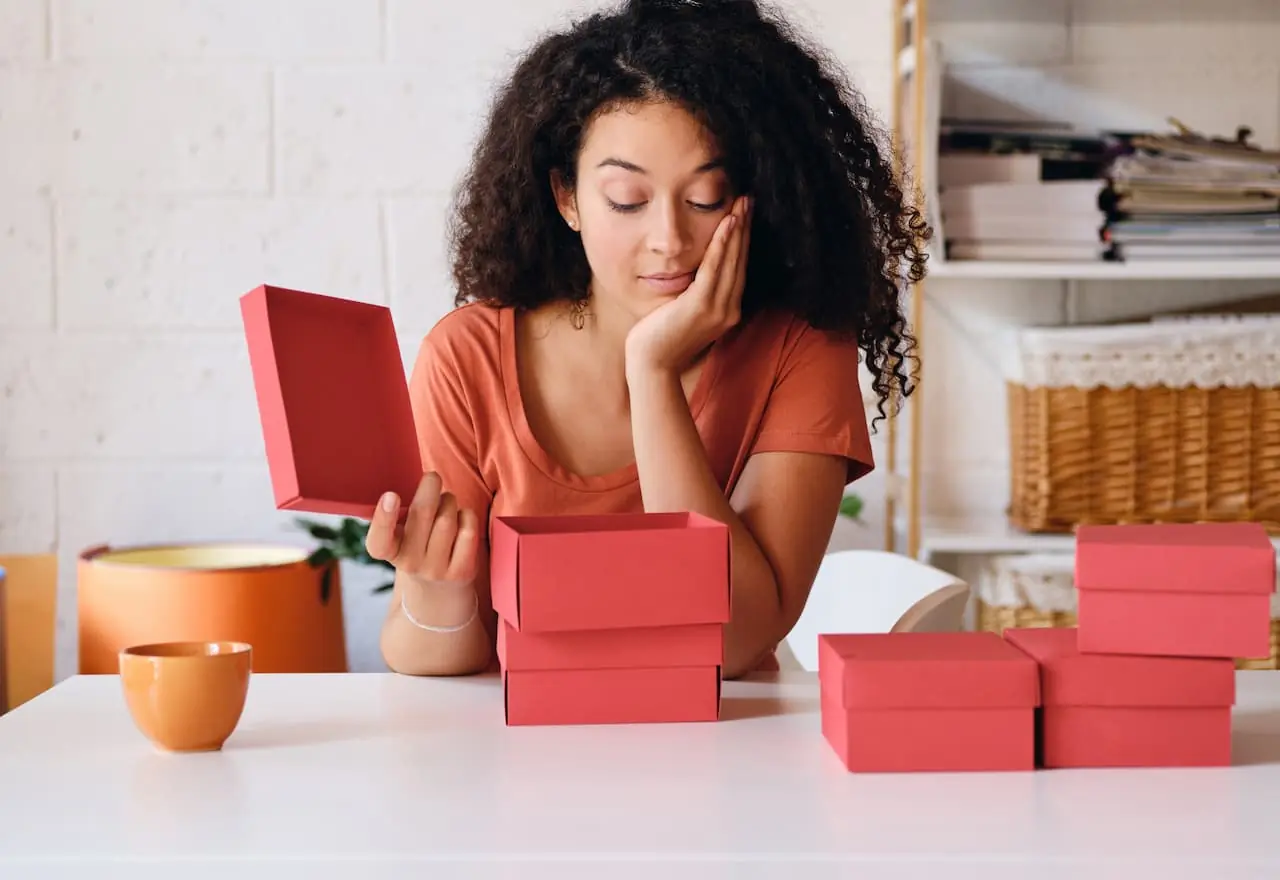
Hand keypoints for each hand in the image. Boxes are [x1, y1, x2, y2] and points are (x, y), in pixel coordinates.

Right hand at [365, 471, 479, 589]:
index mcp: (389, 551)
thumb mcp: (401, 535)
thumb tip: (425, 482)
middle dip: (430, 488)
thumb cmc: (417, 548)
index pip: (379, 541)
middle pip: (422, 516)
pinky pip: (468, 531)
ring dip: (449, 502)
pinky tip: (461, 518)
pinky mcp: (461, 572)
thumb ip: (403, 513)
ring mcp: (436, 570)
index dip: (384, 518)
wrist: (437, 592)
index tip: (391, 495)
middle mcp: (410, 563)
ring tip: (447, 502)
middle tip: (432, 477)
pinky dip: (467, 515)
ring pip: (447, 519)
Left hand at [624, 194, 751, 377]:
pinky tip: (727, 224)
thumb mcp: (684, 311)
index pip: (737, 268)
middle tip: (749, 199)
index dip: (742, 239)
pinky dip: (722, 245)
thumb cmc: (661, 337)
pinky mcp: (701, 306)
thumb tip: (695, 272)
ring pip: (731, 261)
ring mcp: (718, 309)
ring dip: (738, 230)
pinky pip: (714, 269)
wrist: (651, 364)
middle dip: (745, 228)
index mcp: (727, 310)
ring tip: (742, 204)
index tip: (744, 214)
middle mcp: (728, 310)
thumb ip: (696, 293)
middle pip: (740, 261)